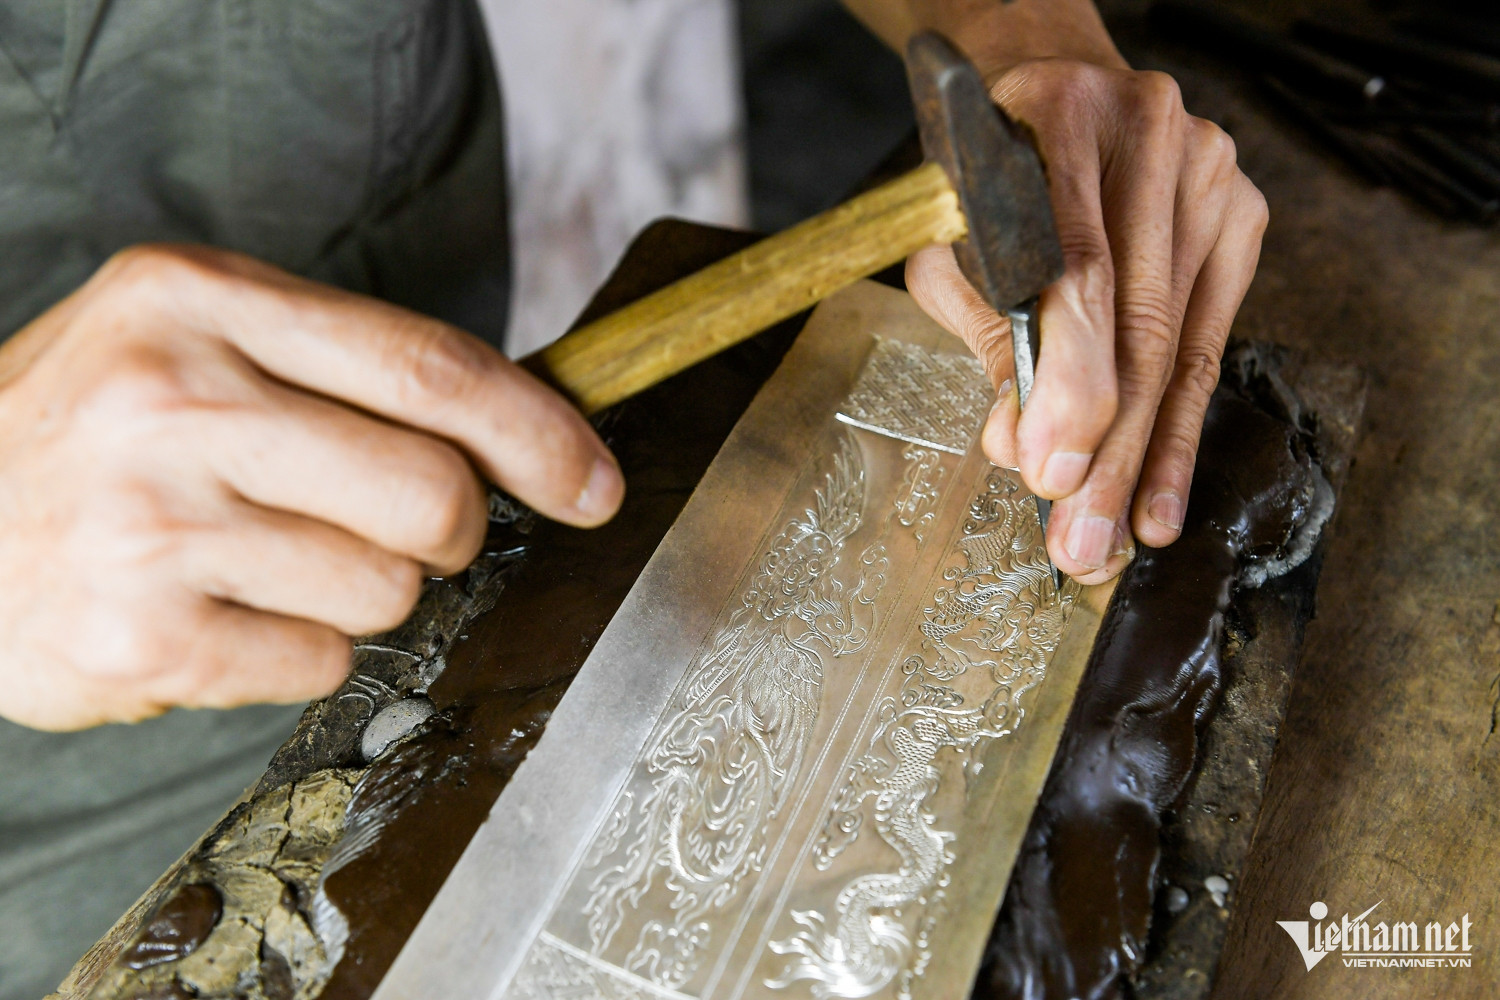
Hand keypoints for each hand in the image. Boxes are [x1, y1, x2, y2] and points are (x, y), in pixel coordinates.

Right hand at [0, 245, 623, 729]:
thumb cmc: (90, 428)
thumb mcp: (191, 338)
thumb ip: (339, 367)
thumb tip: (521, 438)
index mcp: (202, 300)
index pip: (432, 370)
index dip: (540, 435)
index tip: (594, 484)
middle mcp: (175, 401)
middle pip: (434, 495)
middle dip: (443, 528)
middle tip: (384, 523)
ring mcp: (150, 524)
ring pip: (388, 591)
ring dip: (362, 590)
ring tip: (262, 560)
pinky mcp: (139, 639)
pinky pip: (320, 664)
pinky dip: (297, 649)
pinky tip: (218, 613)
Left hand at [907, 58, 1267, 582]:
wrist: (1055, 91)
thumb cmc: (990, 174)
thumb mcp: (954, 236)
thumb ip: (985, 331)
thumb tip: (1017, 445)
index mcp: (1058, 116)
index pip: (1078, 269)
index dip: (1067, 383)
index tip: (1048, 473)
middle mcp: (1148, 133)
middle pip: (1138, 321)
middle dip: (1106, 448)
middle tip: (1079, 539)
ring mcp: (1209, 169)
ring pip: (1179, 342)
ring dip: (1144, 454)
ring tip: (1115, 535)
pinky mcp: (1243, 210)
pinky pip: (1210, 340)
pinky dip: (1180, 425)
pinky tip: (1161, 491)